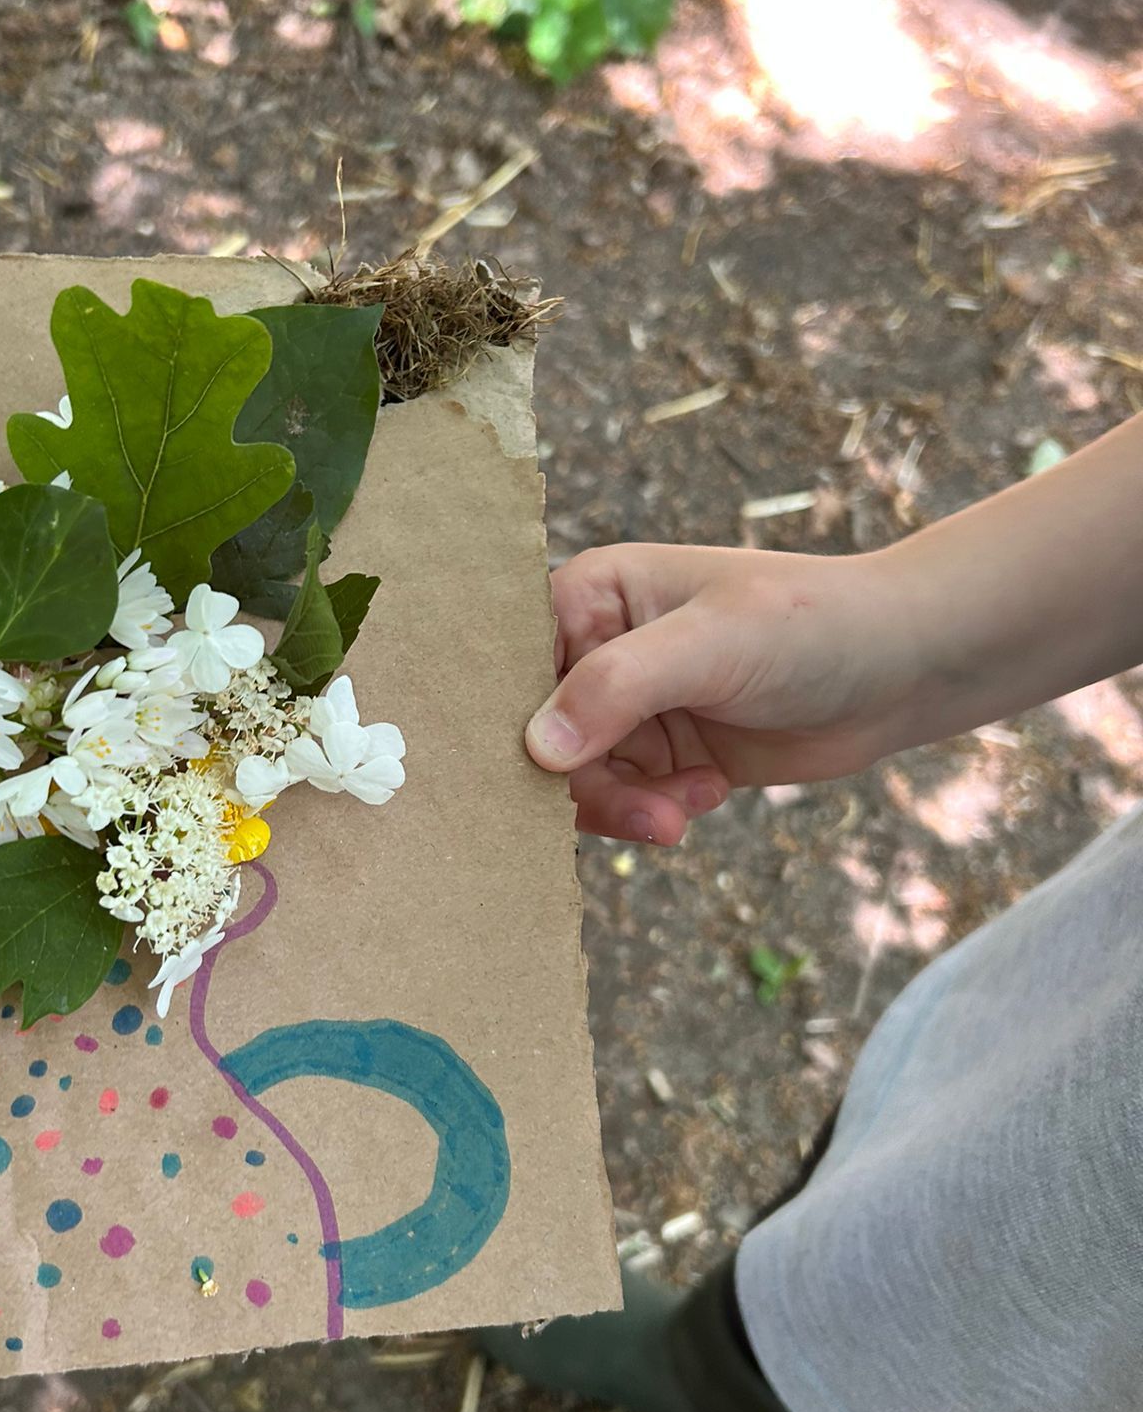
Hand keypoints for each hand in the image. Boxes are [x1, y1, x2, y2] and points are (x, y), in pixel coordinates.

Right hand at [525, 543, 921, 842]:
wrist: (903, 668)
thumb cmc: (810, 625)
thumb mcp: (710, 645)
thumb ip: (618, 688)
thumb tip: (536, 750)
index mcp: (590, 595)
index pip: (510, 663)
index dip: (507, 720)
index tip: (524, 775)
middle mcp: (598, 649)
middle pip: (538, 735)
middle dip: (583, 784)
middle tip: (642, 815)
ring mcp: (631, 706)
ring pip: (579, 780)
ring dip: (624, 807)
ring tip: (682, 815)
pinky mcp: (665, 755)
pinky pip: (622, 802)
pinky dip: (653, 813)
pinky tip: (706, 798)